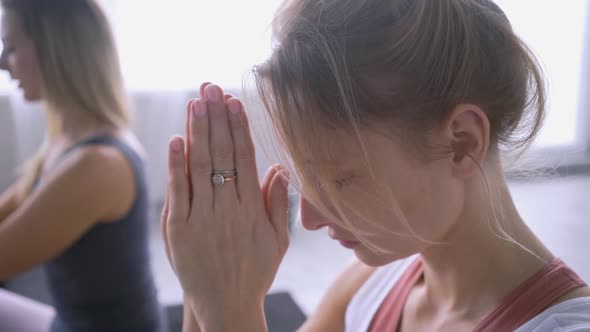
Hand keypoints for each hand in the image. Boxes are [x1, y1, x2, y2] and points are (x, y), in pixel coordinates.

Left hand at [161, 83, 289, 330]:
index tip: (234, 102)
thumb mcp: (278, 241)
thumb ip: (278, 204)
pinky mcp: (178, 229)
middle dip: (216, 118)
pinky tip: (178, 139)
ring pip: (200, 166)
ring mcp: (201, 218)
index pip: (244, 158)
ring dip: (198, 131)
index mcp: (252, 209)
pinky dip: (177, 164)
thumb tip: (280, 168)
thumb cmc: (254, 271)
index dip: (238, 128)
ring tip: (196, 102)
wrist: (225, 305)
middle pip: (221, 154)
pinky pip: (178, 191)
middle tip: (211, 89)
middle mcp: (227, 209)